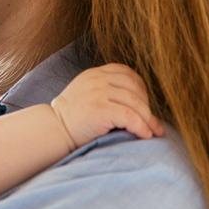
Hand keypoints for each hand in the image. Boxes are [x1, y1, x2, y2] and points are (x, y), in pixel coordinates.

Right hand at [50, 63, 165, 148]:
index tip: (145, 105)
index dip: (141, 88)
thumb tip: (139, 102)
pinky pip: (130, 116)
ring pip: (136, 102)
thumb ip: (105, 89)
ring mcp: (98, 92)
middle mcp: (97, 79)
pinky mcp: (100, 108)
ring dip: (149, 119)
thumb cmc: (73, 118)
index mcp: (94, 73)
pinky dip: (142, 126)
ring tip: (153, 131)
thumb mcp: (87, 93)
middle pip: (135, 87)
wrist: (54, 129)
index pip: (126, 73)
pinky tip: (145, 135)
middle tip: (153, 122)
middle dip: (148, 105)